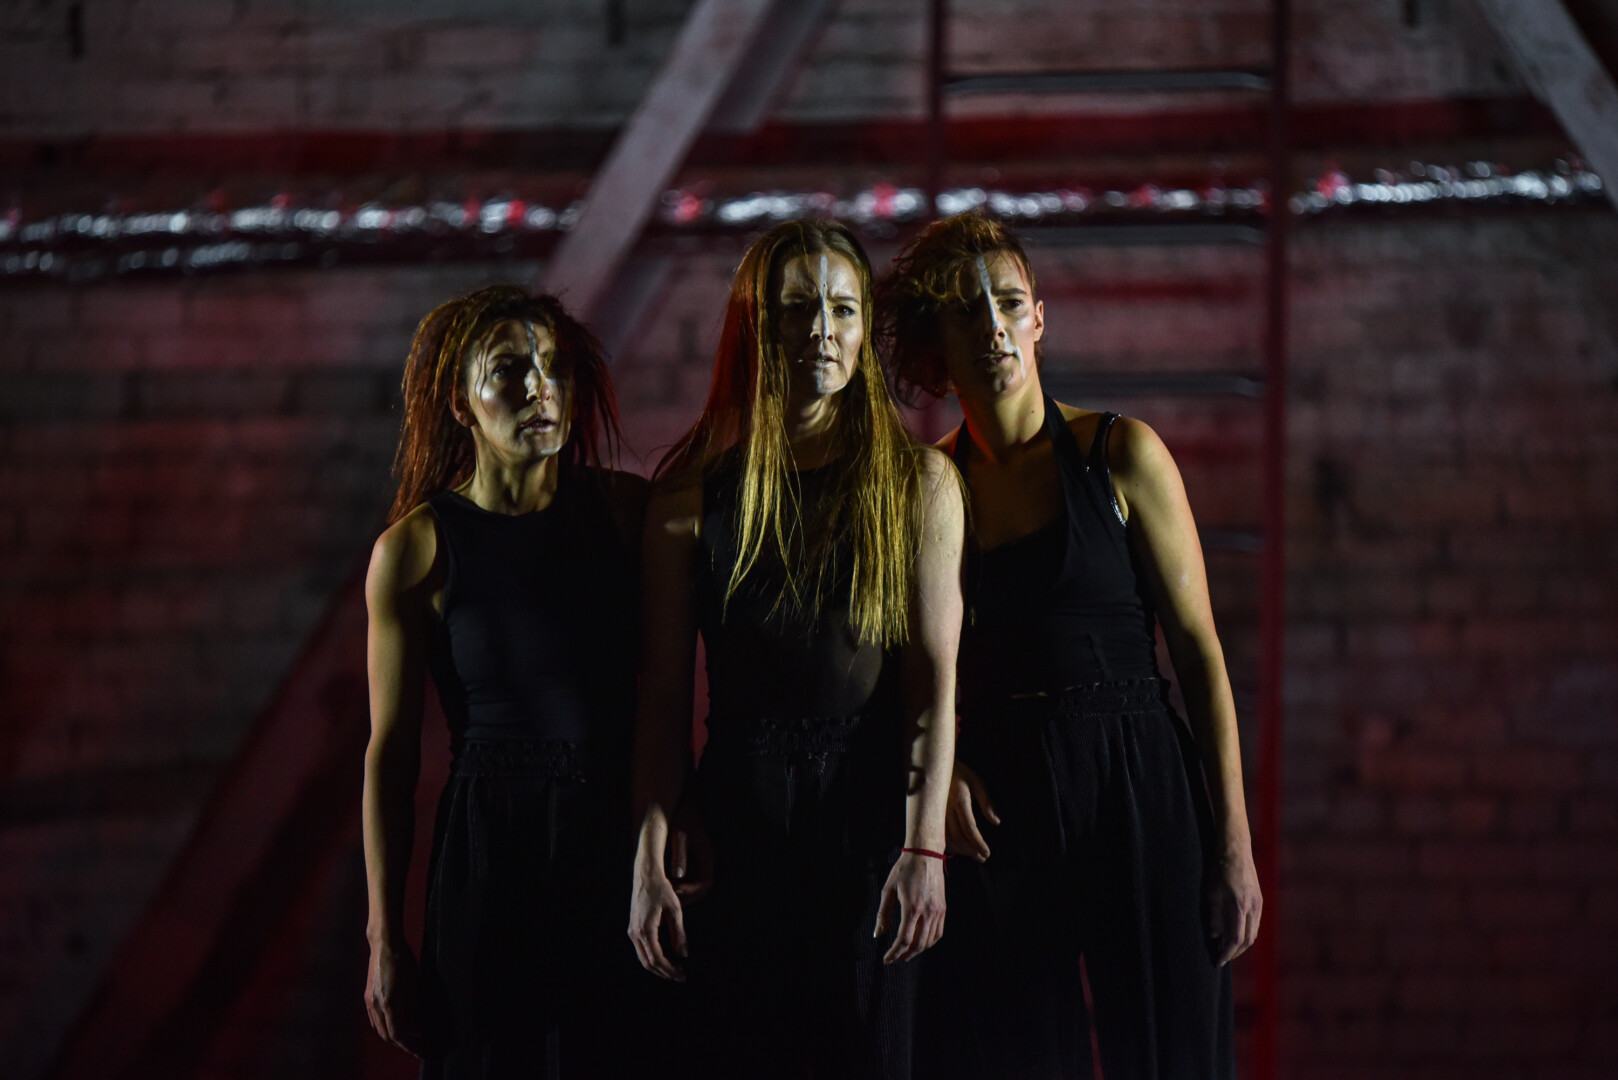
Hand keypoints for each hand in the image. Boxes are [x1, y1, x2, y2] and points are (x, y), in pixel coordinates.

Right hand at [364, 937, 423, 1056]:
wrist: (385, 943)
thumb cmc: (403, 960)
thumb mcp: (413, 984)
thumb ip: (412, 1008)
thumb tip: (415, 1028)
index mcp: (389, 1002)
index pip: (398, 1034)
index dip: (410, 1045)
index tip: (422, 1049)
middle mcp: (376, 1005)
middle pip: (387, 1036)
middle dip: (403, 1044)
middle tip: (419, 1045)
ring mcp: (369, 1001)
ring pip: (380, 1029)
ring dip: (394, 1037)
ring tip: (410, 1038)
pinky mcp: (368, 996)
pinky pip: (375, 1020)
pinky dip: (386, 1027)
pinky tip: (397, 1024)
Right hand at [628, 857, 687, 980]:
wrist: (646, 875)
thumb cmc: (662, 890)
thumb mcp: (675, 910)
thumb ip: (679, 933)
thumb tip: (683, 954)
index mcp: (645, 930)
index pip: (657, 959)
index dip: (669, 970)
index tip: (681, 975)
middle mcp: (635, 933)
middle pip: (648, 963)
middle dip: (664, 972)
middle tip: (679, 976)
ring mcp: (632, 931)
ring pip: (643, 958)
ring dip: (658, 966)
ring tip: (673, 969)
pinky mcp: (632, 928)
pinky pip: (641, 949)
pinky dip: (652, 957)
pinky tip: (665, 957)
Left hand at [668, 804, 713, 902]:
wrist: (682, 803)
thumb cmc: (681, 817)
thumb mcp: (679, 836)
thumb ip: (680, 855)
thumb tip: (678, 875)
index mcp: (707, 856)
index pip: (705, 884)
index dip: (691, 893)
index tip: (675, 894)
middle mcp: (705, 861)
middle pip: (700, 889)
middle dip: (685, 896)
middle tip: (667, 898)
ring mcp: (698, 861)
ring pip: (692, 884)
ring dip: (680, 891)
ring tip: (662, 892)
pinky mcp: (689, 859)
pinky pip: (685, 877)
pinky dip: (676, 883)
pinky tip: (661, 881)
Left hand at [874, 851, 946, 963]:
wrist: (926, 854)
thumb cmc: (905, 869)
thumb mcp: (889, 890)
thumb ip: (883, 914)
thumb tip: (878, 935)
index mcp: (912, 907)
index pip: (904, 939)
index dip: (894, 953)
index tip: (886, 959)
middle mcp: (928, 912)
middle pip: (917, 945)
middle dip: (904, 956)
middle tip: (894, 959)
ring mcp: (938, 911)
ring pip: (928, 942)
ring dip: (916, 951)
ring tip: (904, 954)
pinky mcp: (943, 909)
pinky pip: (938, 933)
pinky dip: (928, 943)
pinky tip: (920, 944)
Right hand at [944, 761, 999, 861]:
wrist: (936, 766)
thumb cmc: (961, 773)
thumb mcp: (977, 782)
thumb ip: (987, 802)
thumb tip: (996, 822)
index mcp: (960, 800)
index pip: (969, 828)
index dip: (978, 843)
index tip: (986, 853)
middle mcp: (946, 809)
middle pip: (958, 836)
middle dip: (970, 850)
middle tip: (982, 858)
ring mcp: (936, 813)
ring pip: (946, 838)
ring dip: (960, 850)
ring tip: (972, 855)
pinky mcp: (931, 815)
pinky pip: (937, 835)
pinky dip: (948, 845)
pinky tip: (957, 849)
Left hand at [1206, 840, 1261, 964]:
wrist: (1235, 849)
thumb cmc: (1219, 868)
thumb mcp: (1212, 892)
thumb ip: (1215, 916)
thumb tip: (1215, 935)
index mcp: (1240, 907)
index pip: (1236, 939)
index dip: (1227, 953)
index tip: (1218, 961)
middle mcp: (1253, 908)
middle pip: (1248, 940)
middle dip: (1235, 952)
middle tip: (1222, 957)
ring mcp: (1258, 903)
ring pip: (1254, 932)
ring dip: (1242, 943)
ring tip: (1228, 948)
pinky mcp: (1259, 898)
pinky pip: (1256, 922)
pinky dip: (1247, 932)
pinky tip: (1237, 932)